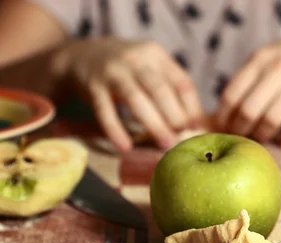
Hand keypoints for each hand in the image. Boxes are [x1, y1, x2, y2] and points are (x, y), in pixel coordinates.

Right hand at [62, 38, 202, 151]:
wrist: (80, 56)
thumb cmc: (127, 71)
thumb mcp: (150, 69)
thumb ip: (171, 91)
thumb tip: (197, 126)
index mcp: (157, 56)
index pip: (182, 83)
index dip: (193, 109)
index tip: (199, 130)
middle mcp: (136, 59)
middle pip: (161, 90)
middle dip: (175, 117)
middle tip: (185, 141)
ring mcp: (113, 71)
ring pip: (136, 99)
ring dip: (153, 124)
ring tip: (166, 145)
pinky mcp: (92, 86)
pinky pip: (105, 111)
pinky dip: (116, 130)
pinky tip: (125, 148)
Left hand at [215, 25, 280, 145]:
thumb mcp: (267, 58)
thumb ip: (247, 81)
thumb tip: (221, 118)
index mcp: (260, 59)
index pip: (232, 94)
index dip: (224, 118)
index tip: (224, 130)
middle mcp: (279, 67)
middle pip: (249, 109)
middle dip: (242, 131)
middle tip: (242, 139)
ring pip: (273, 119)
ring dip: (264, 136)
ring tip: (263, 140)